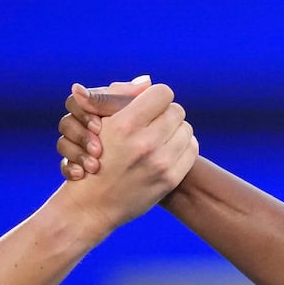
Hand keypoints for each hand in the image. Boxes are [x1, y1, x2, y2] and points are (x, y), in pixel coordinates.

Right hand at [60, 80, 195, 229]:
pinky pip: (191, 149)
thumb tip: (147, 80)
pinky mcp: (170, 179)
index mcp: (125, 124)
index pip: (162, 93)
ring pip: (186, 129)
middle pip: (177, 111)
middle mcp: (145, 143)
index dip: (154, 97)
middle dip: (165, 114)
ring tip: (158, 137)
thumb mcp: (98, 123)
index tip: (147, 106)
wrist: (92, 204)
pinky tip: (167, 150)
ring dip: (174, 130)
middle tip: (152, 123)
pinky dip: (182, 147)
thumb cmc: (93, 157)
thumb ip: (119, 97)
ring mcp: (160, 163)